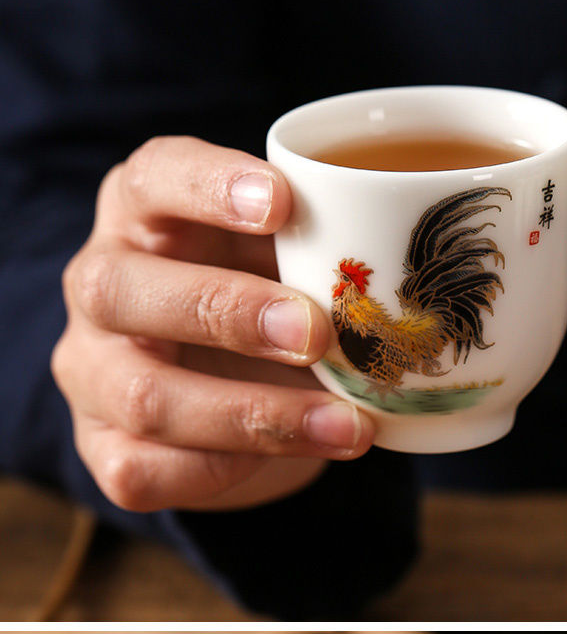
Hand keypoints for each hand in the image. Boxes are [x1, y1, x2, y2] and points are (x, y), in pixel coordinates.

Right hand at [52, 136, 375, 511]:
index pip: (154, 176)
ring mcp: (90, 367)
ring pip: (143, 395)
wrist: (216, 363)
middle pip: (122, 289)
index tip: (284, 201)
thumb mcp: (280, 243)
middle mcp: (101, 279)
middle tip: (317, 332)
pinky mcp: (101, 442)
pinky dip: (226, 467)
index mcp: (143, 206)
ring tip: (347, 424)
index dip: (211, 186)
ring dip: (255, 415)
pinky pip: (141, 470)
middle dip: (228, 311)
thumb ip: (313, 236)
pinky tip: (295, 454)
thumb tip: (395, 251)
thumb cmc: (258, 277)